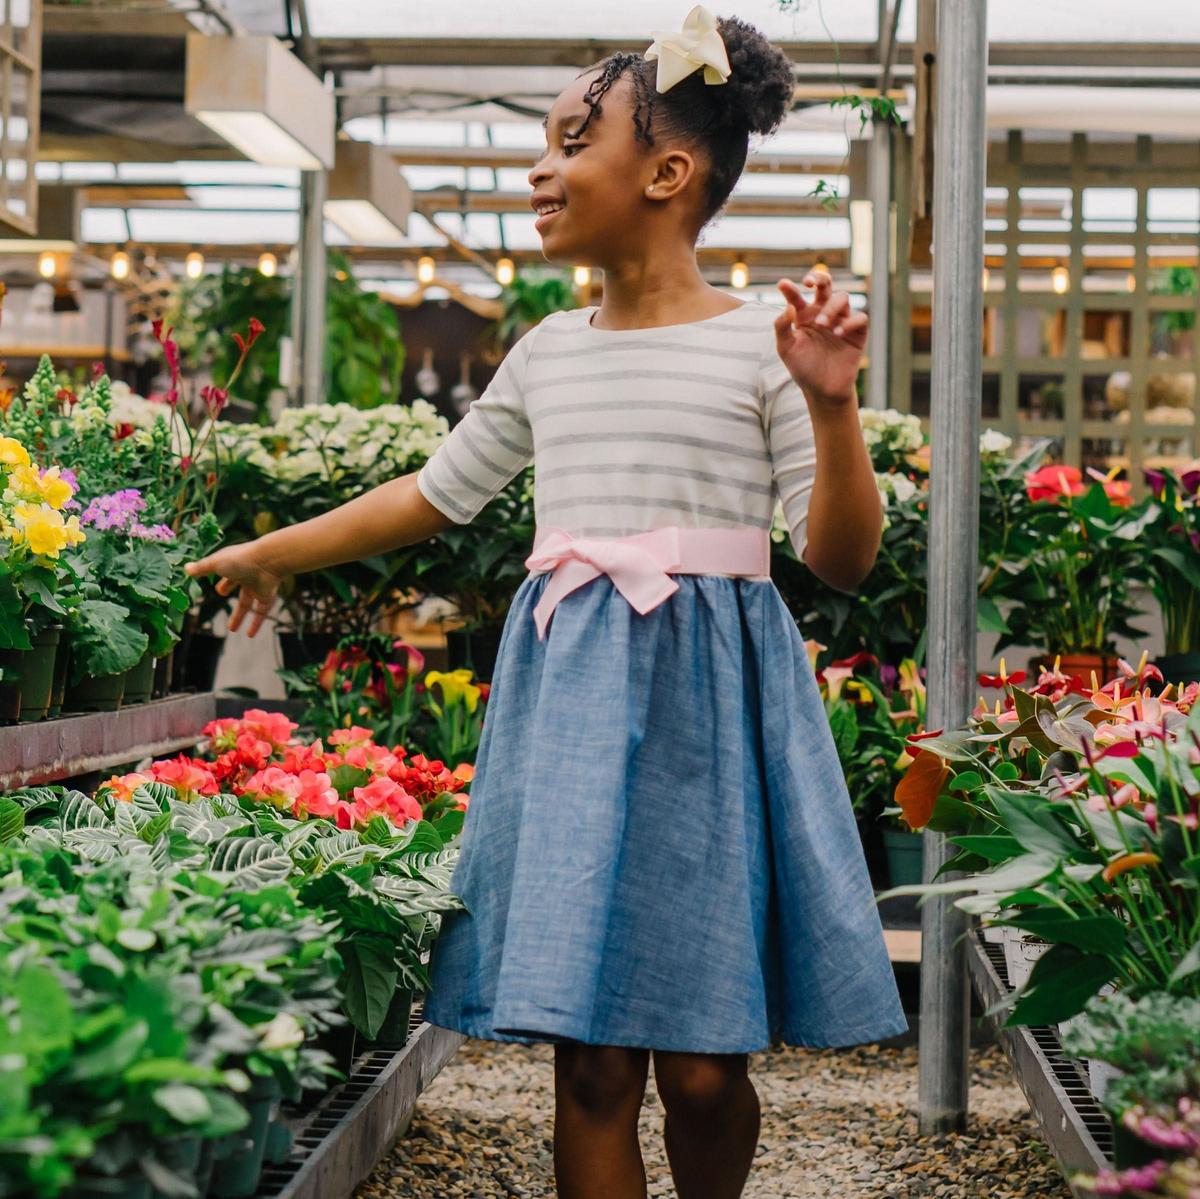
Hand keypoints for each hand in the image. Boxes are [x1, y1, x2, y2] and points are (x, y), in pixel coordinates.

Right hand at [185, 541, 282, 637]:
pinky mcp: (267, 596)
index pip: (225, 572)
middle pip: (236, 584)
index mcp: (233, 565)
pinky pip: (262, 612)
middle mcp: (245, 575)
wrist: (268, 561)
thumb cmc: (239, 559)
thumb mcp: (215, 563)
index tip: (216, 586)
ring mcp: (257, 586)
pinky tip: (249, 635)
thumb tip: (186, 569)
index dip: (220, 577)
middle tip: (222, 594)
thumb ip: (201, 568)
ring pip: (248, 603)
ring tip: (232, 629)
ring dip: (240, 616)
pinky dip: (256, 623)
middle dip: (228, 588)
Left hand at [774, 272, 867, 405]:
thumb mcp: (786, 349)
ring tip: (822, 324)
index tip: (781, 285)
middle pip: (825, 286)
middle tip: (810, 282)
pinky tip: (838, 333)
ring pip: (842, 298)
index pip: (797, 297)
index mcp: (804, 316)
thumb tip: (788, 307)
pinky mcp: (857, 333)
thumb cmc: (803, 368)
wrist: (822, 390)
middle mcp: (823, 313)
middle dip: (819, 278)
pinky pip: (859, 318)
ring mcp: (841, 321)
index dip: (790, 289)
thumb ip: (782, 328)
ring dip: (831, 307)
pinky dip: (849, 322)